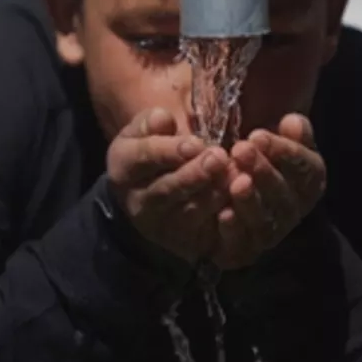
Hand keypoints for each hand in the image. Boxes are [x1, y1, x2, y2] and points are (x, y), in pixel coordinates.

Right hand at [106, 108, 230, 264]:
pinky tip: (237, 206)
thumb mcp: (143, 133)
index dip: (169, 151)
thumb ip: (152, 123)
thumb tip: (164, 119)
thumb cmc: (152, 155)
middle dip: (194, 174)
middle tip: (219, 158)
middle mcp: (138, 201)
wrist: (147, 197)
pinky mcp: (182, 243)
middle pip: (166, 189)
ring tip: (237, 178)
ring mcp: (159, 226)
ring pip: (188, 212)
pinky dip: (223, 223)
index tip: (195, 143)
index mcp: (124, 166)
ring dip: (213, 196)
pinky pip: (205, 234)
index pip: (144, 157)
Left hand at [214, 113, 326, 269]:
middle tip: (240, 149)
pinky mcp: (246, 252)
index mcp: (308, 182)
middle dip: (264, 171)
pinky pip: (243, 245)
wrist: (223, 193)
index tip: (258, 134)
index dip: (285, 152)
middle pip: (284, 194)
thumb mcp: (274, 141)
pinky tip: (223, 215)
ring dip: (252, 202)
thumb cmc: (256, 159)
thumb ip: (290, 131)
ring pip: (266, 220)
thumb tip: (293, 122)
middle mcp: (294, 210)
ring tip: (235, 182)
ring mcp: (272, 233)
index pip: (307, 168)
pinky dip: (234, 231)